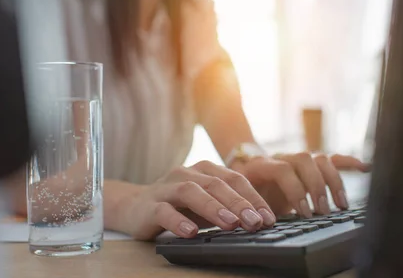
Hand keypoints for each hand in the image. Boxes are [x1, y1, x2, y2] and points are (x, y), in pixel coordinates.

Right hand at [118, 161, 276, 239]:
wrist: (134, 206)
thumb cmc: (180, 206)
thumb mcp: (207, 204)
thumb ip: (228, 208)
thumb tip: (260, 222)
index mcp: (205, 169)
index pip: (235, 180)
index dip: (253, 198)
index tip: (268, 218)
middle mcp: (187, 173)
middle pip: (216, 184)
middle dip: (238, 204)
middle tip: (255, 222)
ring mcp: (167, 187)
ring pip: (192, 192)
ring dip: (213, 208)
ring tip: (231, 225)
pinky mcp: (149, 205)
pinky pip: (165, 211)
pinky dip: (179, 221)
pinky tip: (191, 232)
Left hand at [231, 153, 369, 217]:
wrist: (245, 171)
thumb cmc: (246, 190)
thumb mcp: (246, 199)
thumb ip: (256, 206)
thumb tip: (267, 221)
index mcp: (263, 165)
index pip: (283, 169)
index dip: (295, 190)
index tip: (304, 213)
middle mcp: (283, 156)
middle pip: (305, 160)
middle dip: (317, 187)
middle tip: (322, 212)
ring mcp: (299, 158)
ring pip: (320, 158)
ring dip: (333, 181)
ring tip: (340, 205)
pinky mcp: (311, 163)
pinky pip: (332, 158)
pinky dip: (349, 163)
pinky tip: (365, 168)